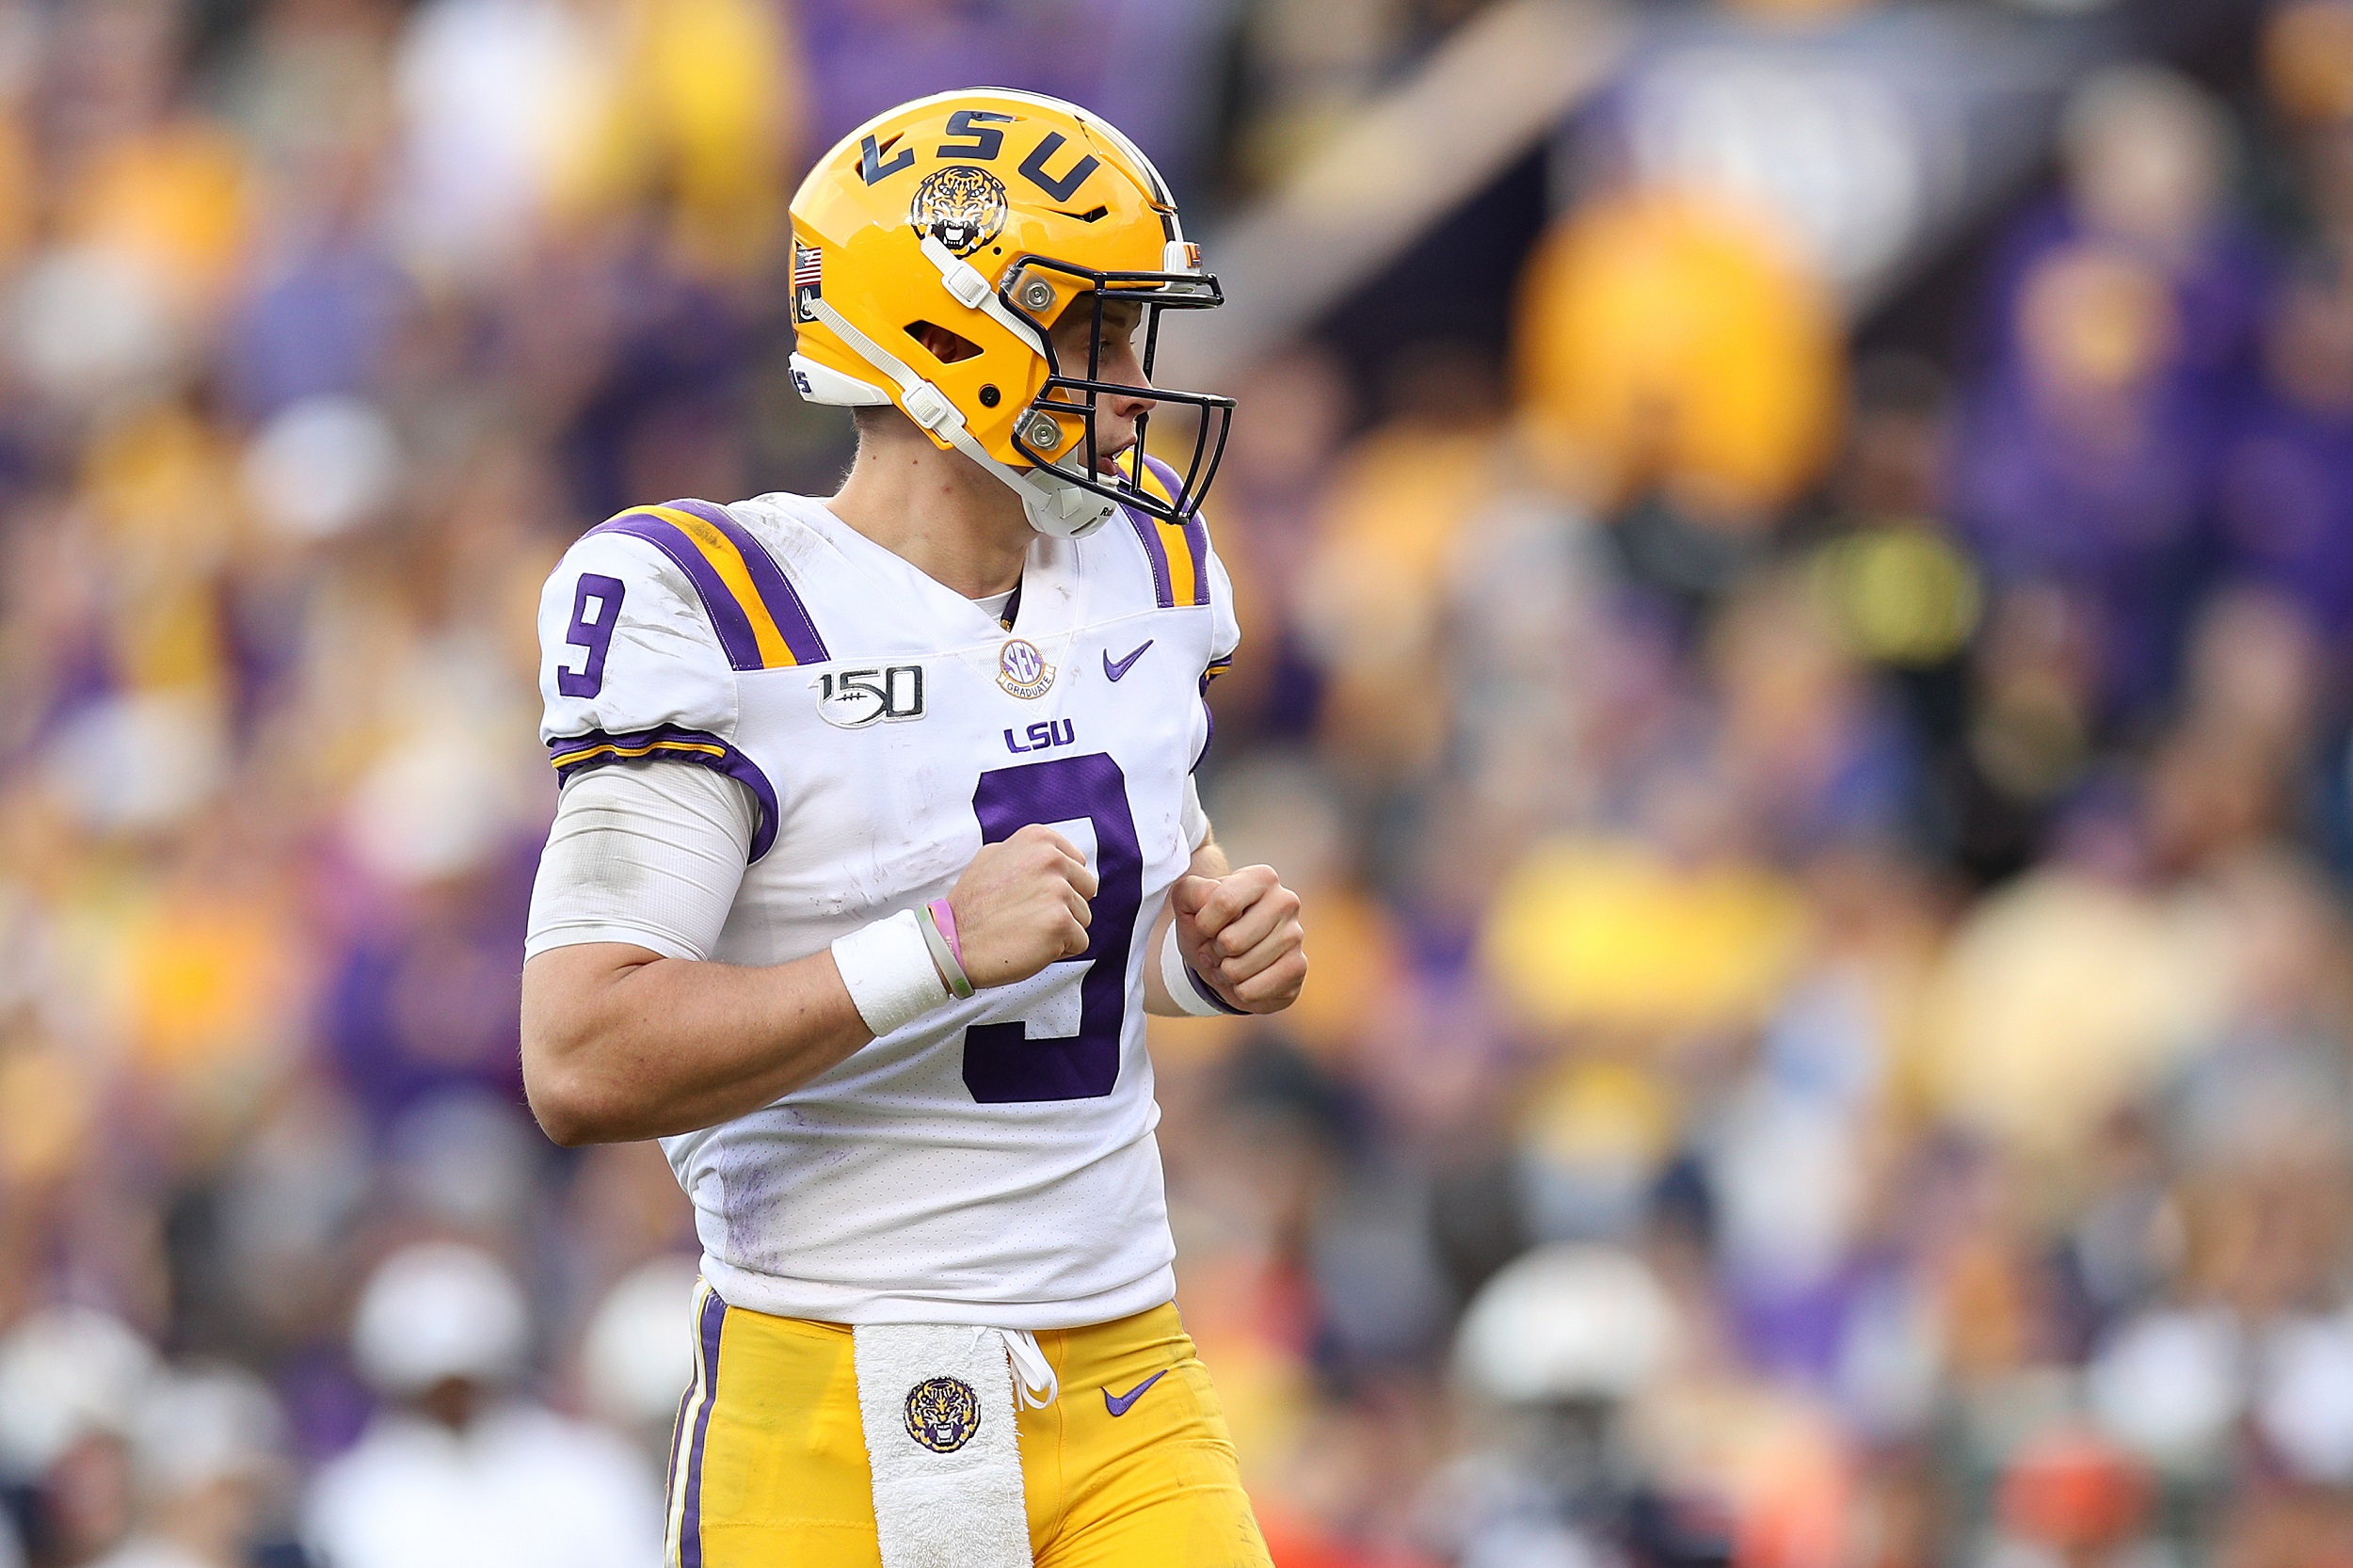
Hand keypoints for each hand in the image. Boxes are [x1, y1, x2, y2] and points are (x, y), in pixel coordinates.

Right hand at [948, 824, 1097, 987]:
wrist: (952, 943)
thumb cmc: (971, 907)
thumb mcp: (993, 857)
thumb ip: (1028, 854)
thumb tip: (1059, 858)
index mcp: (1038, 839)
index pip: (1078, 864)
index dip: (1059, 885)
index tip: (1034, 895)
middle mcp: (1051, 859)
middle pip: (1086, 890)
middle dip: (1065, 906)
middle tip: (1030, 914)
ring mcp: (1057, 891)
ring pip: (1083, 918)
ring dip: (1061, 929)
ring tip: (1026, 928)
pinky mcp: (1060, 923)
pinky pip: (1079, 943)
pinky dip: (1059, 950)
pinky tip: (1030, 944)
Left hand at [1170, 865, 1305, 1013]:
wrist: (1222, 959)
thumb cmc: (1207, 925)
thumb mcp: (1188, 902)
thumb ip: (1192, 891)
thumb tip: (1214, 894)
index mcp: (1261, 878)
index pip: (1224, 903)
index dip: (1203, 925)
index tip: (1204, 926)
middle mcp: (1285, 901)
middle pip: (1231, 941)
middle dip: (1213, 952)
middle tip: (1217, 949)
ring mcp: (1295, 935)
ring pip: (1240, 969)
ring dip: (1224, 973)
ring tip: (1229, 963)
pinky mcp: (1297, 968)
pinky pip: (1252, 990)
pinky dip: (1238, 991)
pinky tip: (1245, 980)